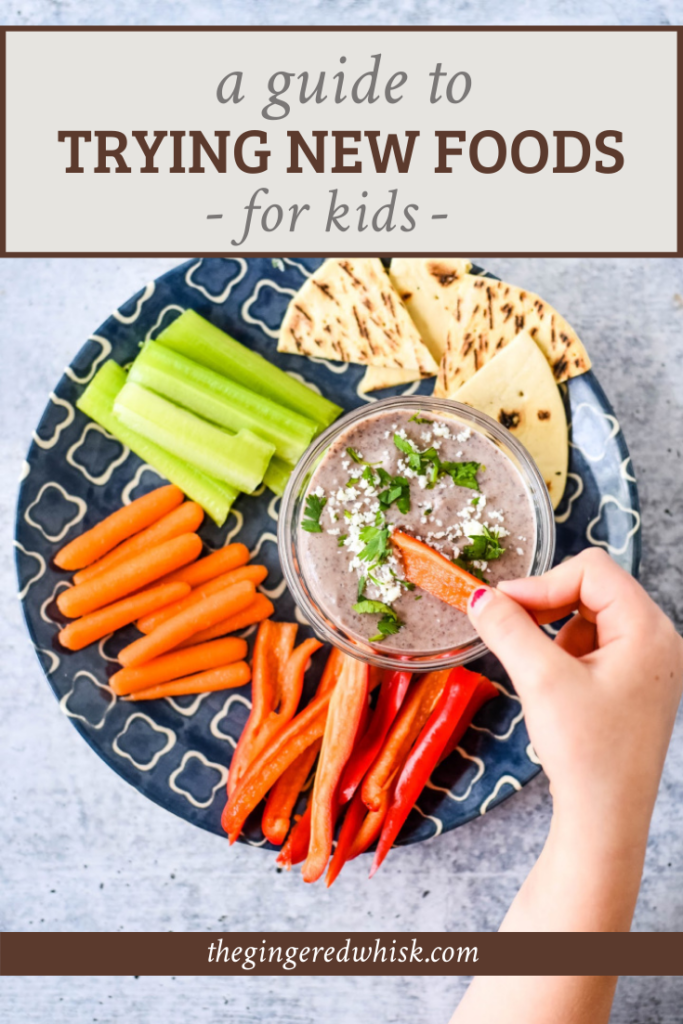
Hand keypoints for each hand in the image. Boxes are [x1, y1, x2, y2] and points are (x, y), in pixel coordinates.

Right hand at [468, 549, 682, 849]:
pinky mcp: (635, 683)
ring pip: (591, 616)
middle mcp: (658, 640)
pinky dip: (565, 652)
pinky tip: (552, 686)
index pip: (592, 570)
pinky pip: (596, 644)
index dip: (542, 582)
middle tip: (508, 627)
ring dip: (554, 630)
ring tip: (536, 669)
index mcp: (649, 630)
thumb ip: (508, 629)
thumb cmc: (587, 753)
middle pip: (593, 588)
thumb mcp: (540, 680)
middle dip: (546, 604)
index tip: (502, 606)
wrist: (605, 818)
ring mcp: (650, 663)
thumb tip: (481, 597)